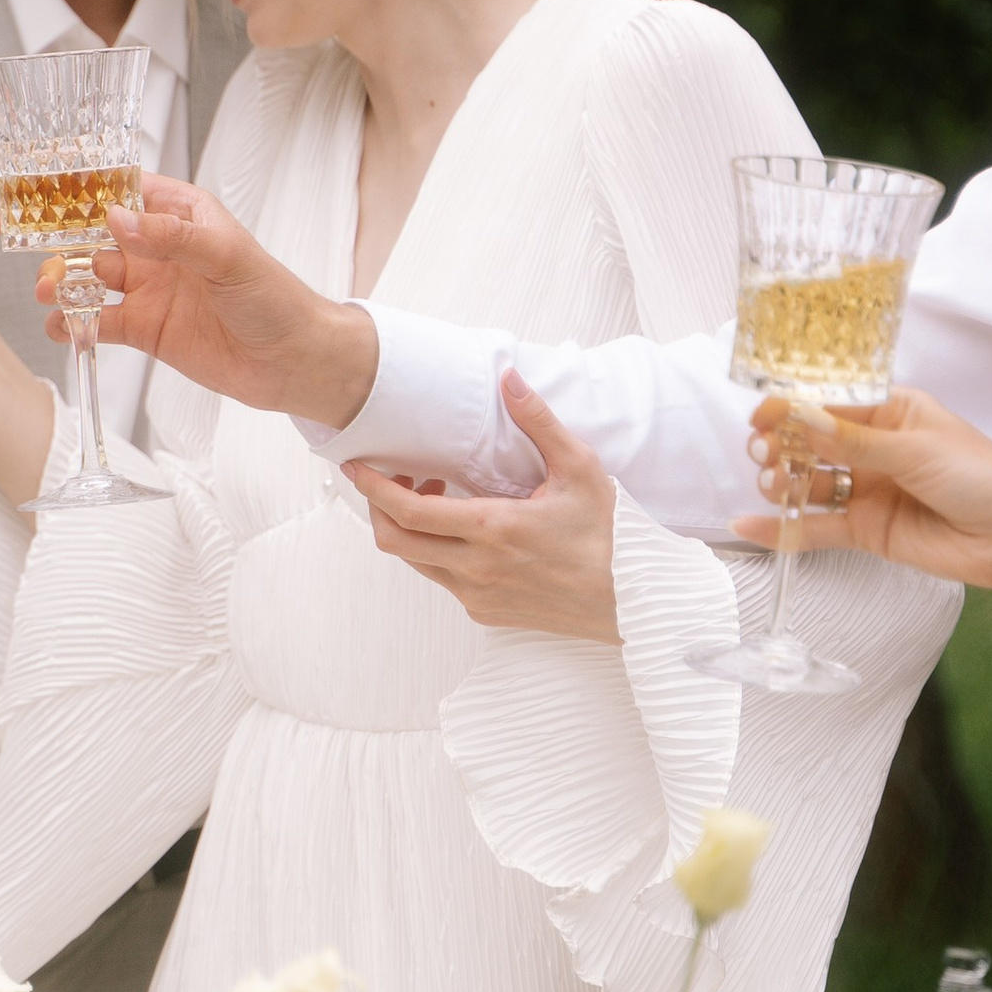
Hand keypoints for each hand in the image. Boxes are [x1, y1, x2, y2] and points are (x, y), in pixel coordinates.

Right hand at [66, 177, 378, 423]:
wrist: (294, 361)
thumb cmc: (274, 296)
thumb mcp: (226, 256)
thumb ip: (171, 237)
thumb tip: (116, 219)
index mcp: (181, 214)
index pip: (122, 191)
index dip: (81, 190)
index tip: (40, 191)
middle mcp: (160, 248)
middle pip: (95, 234)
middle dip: (59, 238)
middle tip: (26, 245)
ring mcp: (150, 288)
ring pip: (91, 277)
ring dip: (63, 281)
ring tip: (46, 290)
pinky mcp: (145, 329)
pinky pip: (100, 322)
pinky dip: (75, 323)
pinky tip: (60, 325)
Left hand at [346, 371, 621, 633]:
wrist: (634, 601)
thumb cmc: (610, 534)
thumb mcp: (580, 469)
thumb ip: (538, 421)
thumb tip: (509, 378)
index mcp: (492, 530)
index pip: (407, 511)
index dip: (373, 487)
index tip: (357, 464)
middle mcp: (476, 569)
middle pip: (395, 540)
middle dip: (380, 506)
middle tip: (395, 474)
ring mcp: (478, 596)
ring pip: (416, 561)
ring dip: (410, 527)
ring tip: (437, 491)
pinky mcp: (486, 613)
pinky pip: (441, 579)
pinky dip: (434, 550)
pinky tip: (463, 526)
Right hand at [732, 385, 991, 586]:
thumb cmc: (980, 477)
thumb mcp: (915, 449)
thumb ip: (854, 441)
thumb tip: (800, 418)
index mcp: (890, 412)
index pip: (829, 404)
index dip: (791, 409)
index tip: (761, 417)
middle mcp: (874, 449)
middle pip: (811, 444)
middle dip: (782, 446)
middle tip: (764, 454)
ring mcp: (868, 490)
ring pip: (809, 484)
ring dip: (782, 483)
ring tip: (772, 486)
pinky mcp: (866, 530)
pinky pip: (817, 527)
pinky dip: (783, 529)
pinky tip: (750, 526)